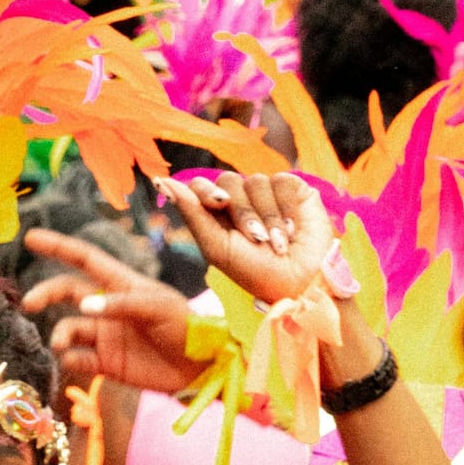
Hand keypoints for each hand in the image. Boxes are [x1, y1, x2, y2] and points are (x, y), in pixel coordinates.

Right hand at [21, 228, 203, 391]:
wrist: (200, 367)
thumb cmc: (186, 326)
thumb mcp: (159, 306)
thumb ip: (121, 304)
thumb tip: (83, 308)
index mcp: (121, 284)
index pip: (85, 259)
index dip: (58, 247)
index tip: (31, 238)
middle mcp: (108, 307)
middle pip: (67, 292)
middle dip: (46, 294)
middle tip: (30, 303)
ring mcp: (106, 335)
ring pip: (69, 328)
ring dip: (60, 334)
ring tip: (60, 344)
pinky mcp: (107, 363)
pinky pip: (78, 359)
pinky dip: (70, 359)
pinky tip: (75, 360)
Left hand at [156, 171, 333, 307]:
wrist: (301, 283)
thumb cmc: (256, 273)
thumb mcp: (218, 248)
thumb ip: (192, 213)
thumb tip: (161, 181)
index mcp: (217, 215)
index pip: (202, 185)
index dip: (207, 190)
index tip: (218, 203)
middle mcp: (240, 200)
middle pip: (229, 181)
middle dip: (243, 213)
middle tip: (257, 240)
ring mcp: (266, 194)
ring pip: (257, 181)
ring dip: (267, 217)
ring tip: (279, 244)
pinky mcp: (294, 190)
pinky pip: (283, 181)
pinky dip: (286, 208)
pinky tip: (292, 230)